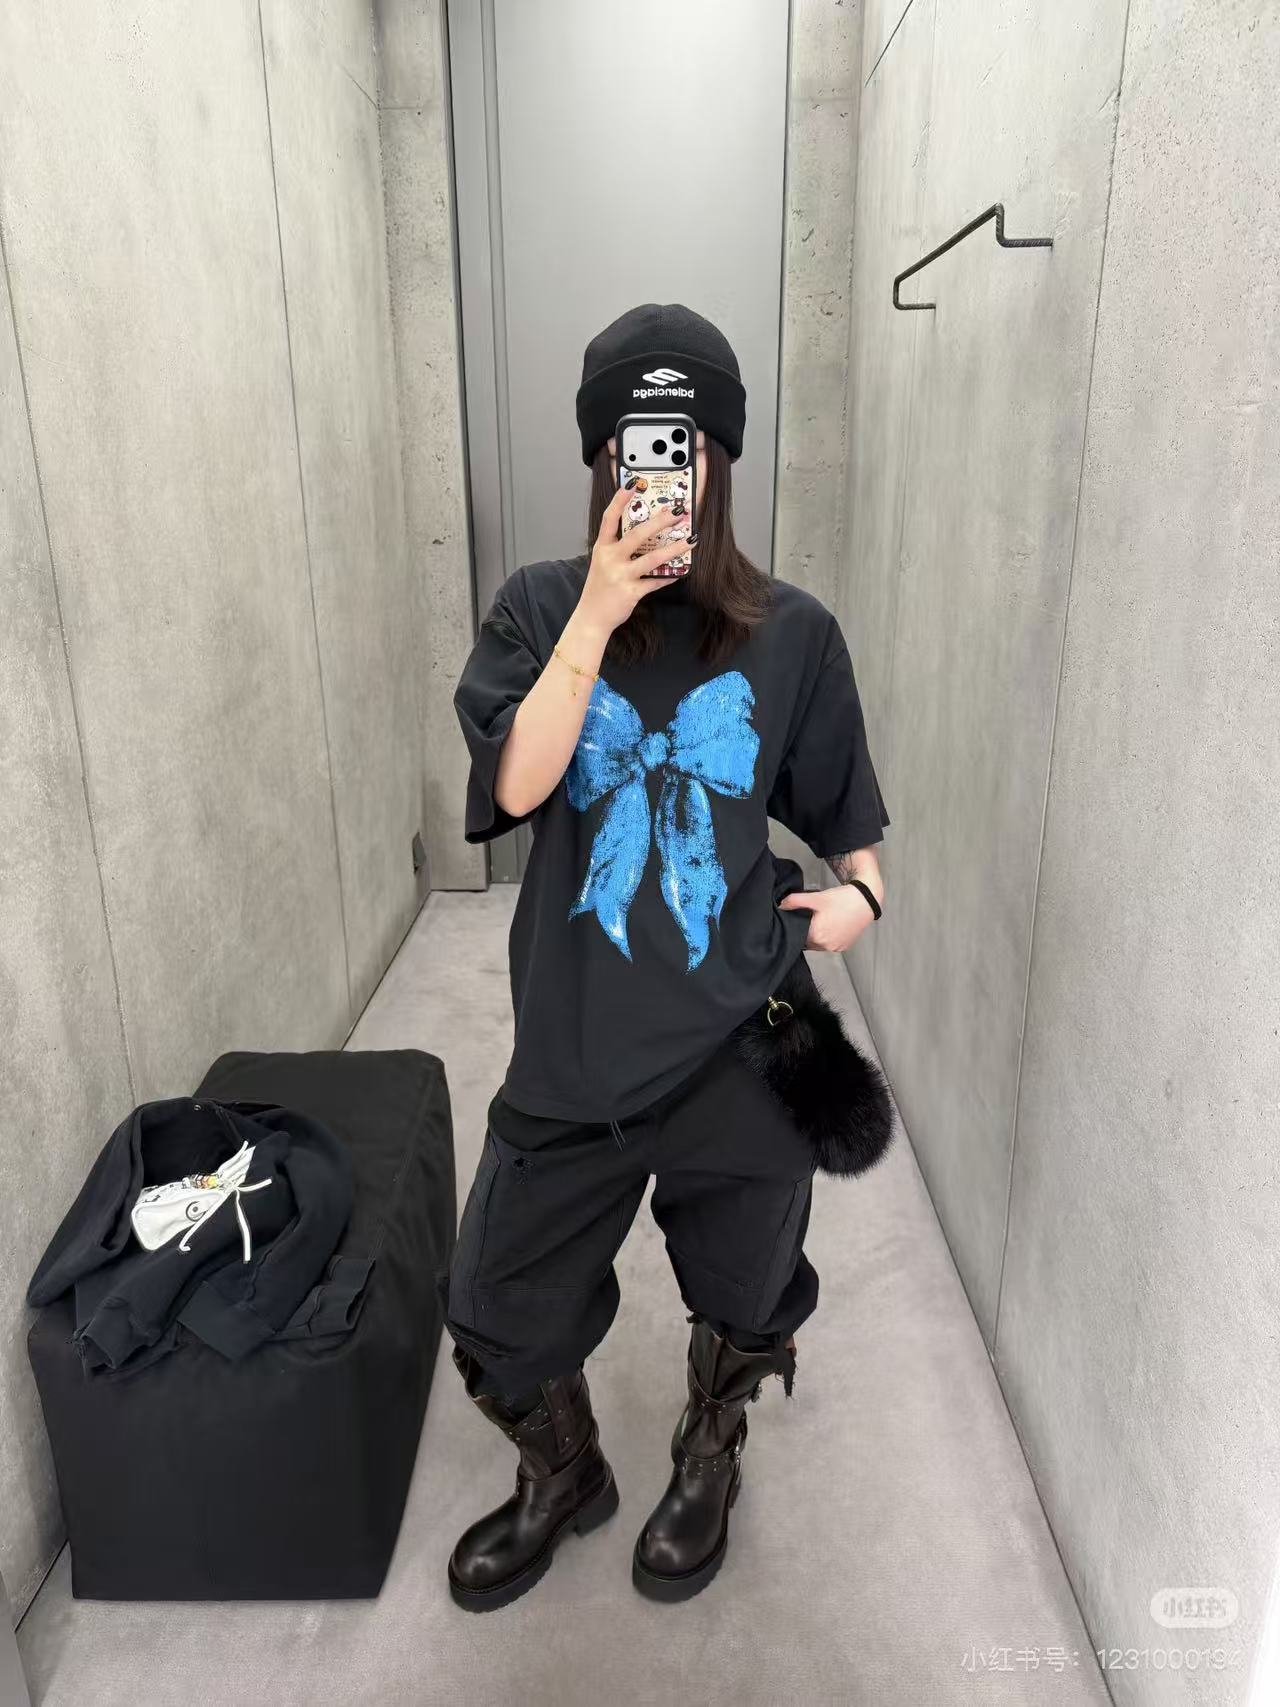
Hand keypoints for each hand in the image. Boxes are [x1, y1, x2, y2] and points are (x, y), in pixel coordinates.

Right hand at [577, 483, 690, 635]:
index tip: (632, 485)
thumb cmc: (599, 589)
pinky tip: (679, 572)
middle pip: (637, 534)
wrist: (591, 617)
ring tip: (691, 540)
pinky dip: (668, 577)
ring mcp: (621, 576)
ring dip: (675, 548)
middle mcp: (610, 559)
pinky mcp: (631, 592)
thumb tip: (645, 536)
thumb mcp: (603, 564)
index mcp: (602, 548)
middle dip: (660, 521)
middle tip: (678, 512)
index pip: (609, 519)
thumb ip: (618, 549)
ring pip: (653, 558)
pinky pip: (655, 582)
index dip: (619, 500)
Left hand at [778, 884, 876, 952]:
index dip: (797, 927)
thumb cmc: (841, 899)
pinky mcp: (844, 947)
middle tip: (811, 918)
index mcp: (816, 936)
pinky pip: (831, 945)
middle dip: (807, 931)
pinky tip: (832, 926)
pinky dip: (829, 938)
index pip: (797, 936)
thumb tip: (781, 906)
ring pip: (819, 944)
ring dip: (818, 936)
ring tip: (822, 921)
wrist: (865, 901)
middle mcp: (825, 946)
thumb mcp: (816, 897)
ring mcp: (836, 948)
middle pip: (808, 941)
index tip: (800, 918)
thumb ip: (795, 901)